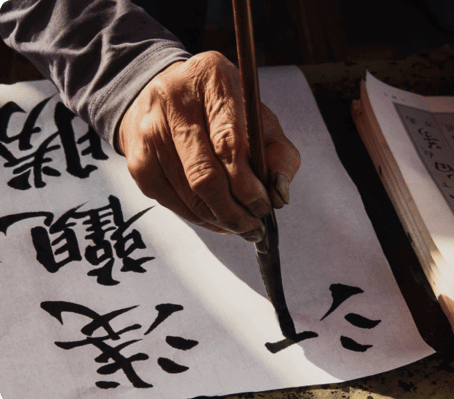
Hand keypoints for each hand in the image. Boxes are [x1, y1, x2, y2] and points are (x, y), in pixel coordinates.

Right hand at [117, 51, 300, 240]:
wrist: (167, 96)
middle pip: (205, 175)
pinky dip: (200, 218)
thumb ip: (280, 154)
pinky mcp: (137, 159)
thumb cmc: (224, 111)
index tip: (264, 206)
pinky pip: (172, 203)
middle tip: (255, 226)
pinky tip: (217, 218)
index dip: (248, 184)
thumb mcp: (260, 119)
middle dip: (234, 211)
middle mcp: (175, 100)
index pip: (229, 142)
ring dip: (220, 220)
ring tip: (242, 226)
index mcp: (214, 80)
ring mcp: (150, 130)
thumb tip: (278, 195)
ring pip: (189, 195)